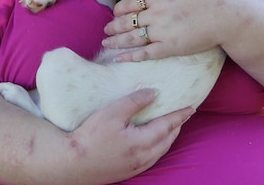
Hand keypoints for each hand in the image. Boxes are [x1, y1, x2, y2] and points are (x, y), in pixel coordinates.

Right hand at [68, 88, 191, 180]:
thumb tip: (153, 93)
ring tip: (171, 126)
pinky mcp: (128, 171)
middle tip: (183, 115)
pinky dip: (158, 146)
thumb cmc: (90, 137)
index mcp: (142, 141)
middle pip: (167, 140)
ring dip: (168, 137)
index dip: (179, 115)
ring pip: (160, 150)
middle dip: (177, 126)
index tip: (191, 107)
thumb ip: (134, 102)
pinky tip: (152, 142)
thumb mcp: (112, 113)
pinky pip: (151, 158)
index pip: (167, 125)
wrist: (72, 163)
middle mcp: (143, 156)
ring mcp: (136, 166)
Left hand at [103, 0, 225, 61]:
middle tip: (106, 29)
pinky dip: (130, 56)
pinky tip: (119, 58)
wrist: (225, 15)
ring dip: (116, 41)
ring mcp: (161, 32)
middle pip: (127, 21)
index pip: (130, 2)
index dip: (119, 9)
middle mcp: (156, 14)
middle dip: (113, 26)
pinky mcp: (169, 48)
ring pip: (132, 37)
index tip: (115, 13)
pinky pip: (145, 53)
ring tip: (106, 43)